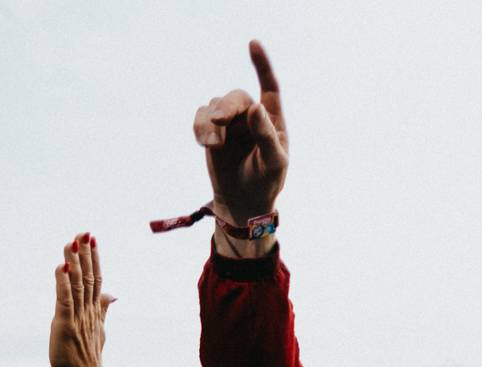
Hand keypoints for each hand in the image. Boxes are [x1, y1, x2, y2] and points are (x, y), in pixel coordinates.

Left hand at [50, 234, 115, 366]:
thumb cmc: (87, 357)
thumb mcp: (98, 329)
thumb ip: (104, 309)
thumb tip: (114, 295)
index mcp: (95, 311)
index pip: (97, 279)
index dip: (94, 258)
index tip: (92, 240)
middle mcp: (89, 311)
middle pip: (89, 277)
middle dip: (86, 254)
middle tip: (85, 233)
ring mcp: (78, 317)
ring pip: (78, 285)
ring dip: (74, 263)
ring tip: (72, 243)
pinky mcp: (65, 324)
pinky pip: (65, 300)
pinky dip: (63, 283)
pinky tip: (61, 268)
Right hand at [193, 41, 287, 226]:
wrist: (243, 201)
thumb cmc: (266, 182)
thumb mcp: (274, 162)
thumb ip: (266, 134)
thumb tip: (256, 107)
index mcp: (272, 120)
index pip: (270, 87)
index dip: (262, 65)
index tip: (253, 43)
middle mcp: (251, 116)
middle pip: (236, 97)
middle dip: (227, 107)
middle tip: (220, 123)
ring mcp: (230, 122)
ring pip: (215, 105)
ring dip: (212, 124)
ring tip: (215, 146)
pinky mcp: (211, 131)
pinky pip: (201, 117)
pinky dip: (200, 127)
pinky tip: (206, 144)